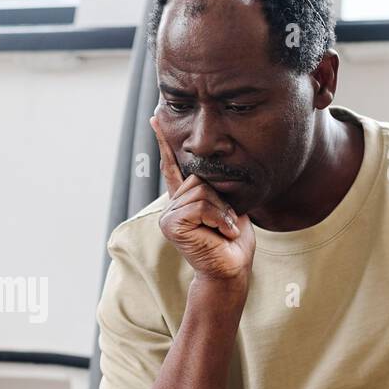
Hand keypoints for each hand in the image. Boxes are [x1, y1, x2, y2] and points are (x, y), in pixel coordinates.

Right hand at [151, 117, 254, 283]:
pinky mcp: (171, 224)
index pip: (172, 167)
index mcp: (184, 199)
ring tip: (223, 229)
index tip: (156, 119)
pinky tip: (220, 233)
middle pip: (198, 178)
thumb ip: (215, 188)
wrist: (232, 268)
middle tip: (224, 224)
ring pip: (201, 192)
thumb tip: (212, 171)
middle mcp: (172, 205)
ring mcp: (168, 215)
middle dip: (220, 200)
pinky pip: (200, 206)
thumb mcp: (228, 206)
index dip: (164, 143)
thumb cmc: (232, 242)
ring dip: (221, 211)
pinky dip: (217, 218)